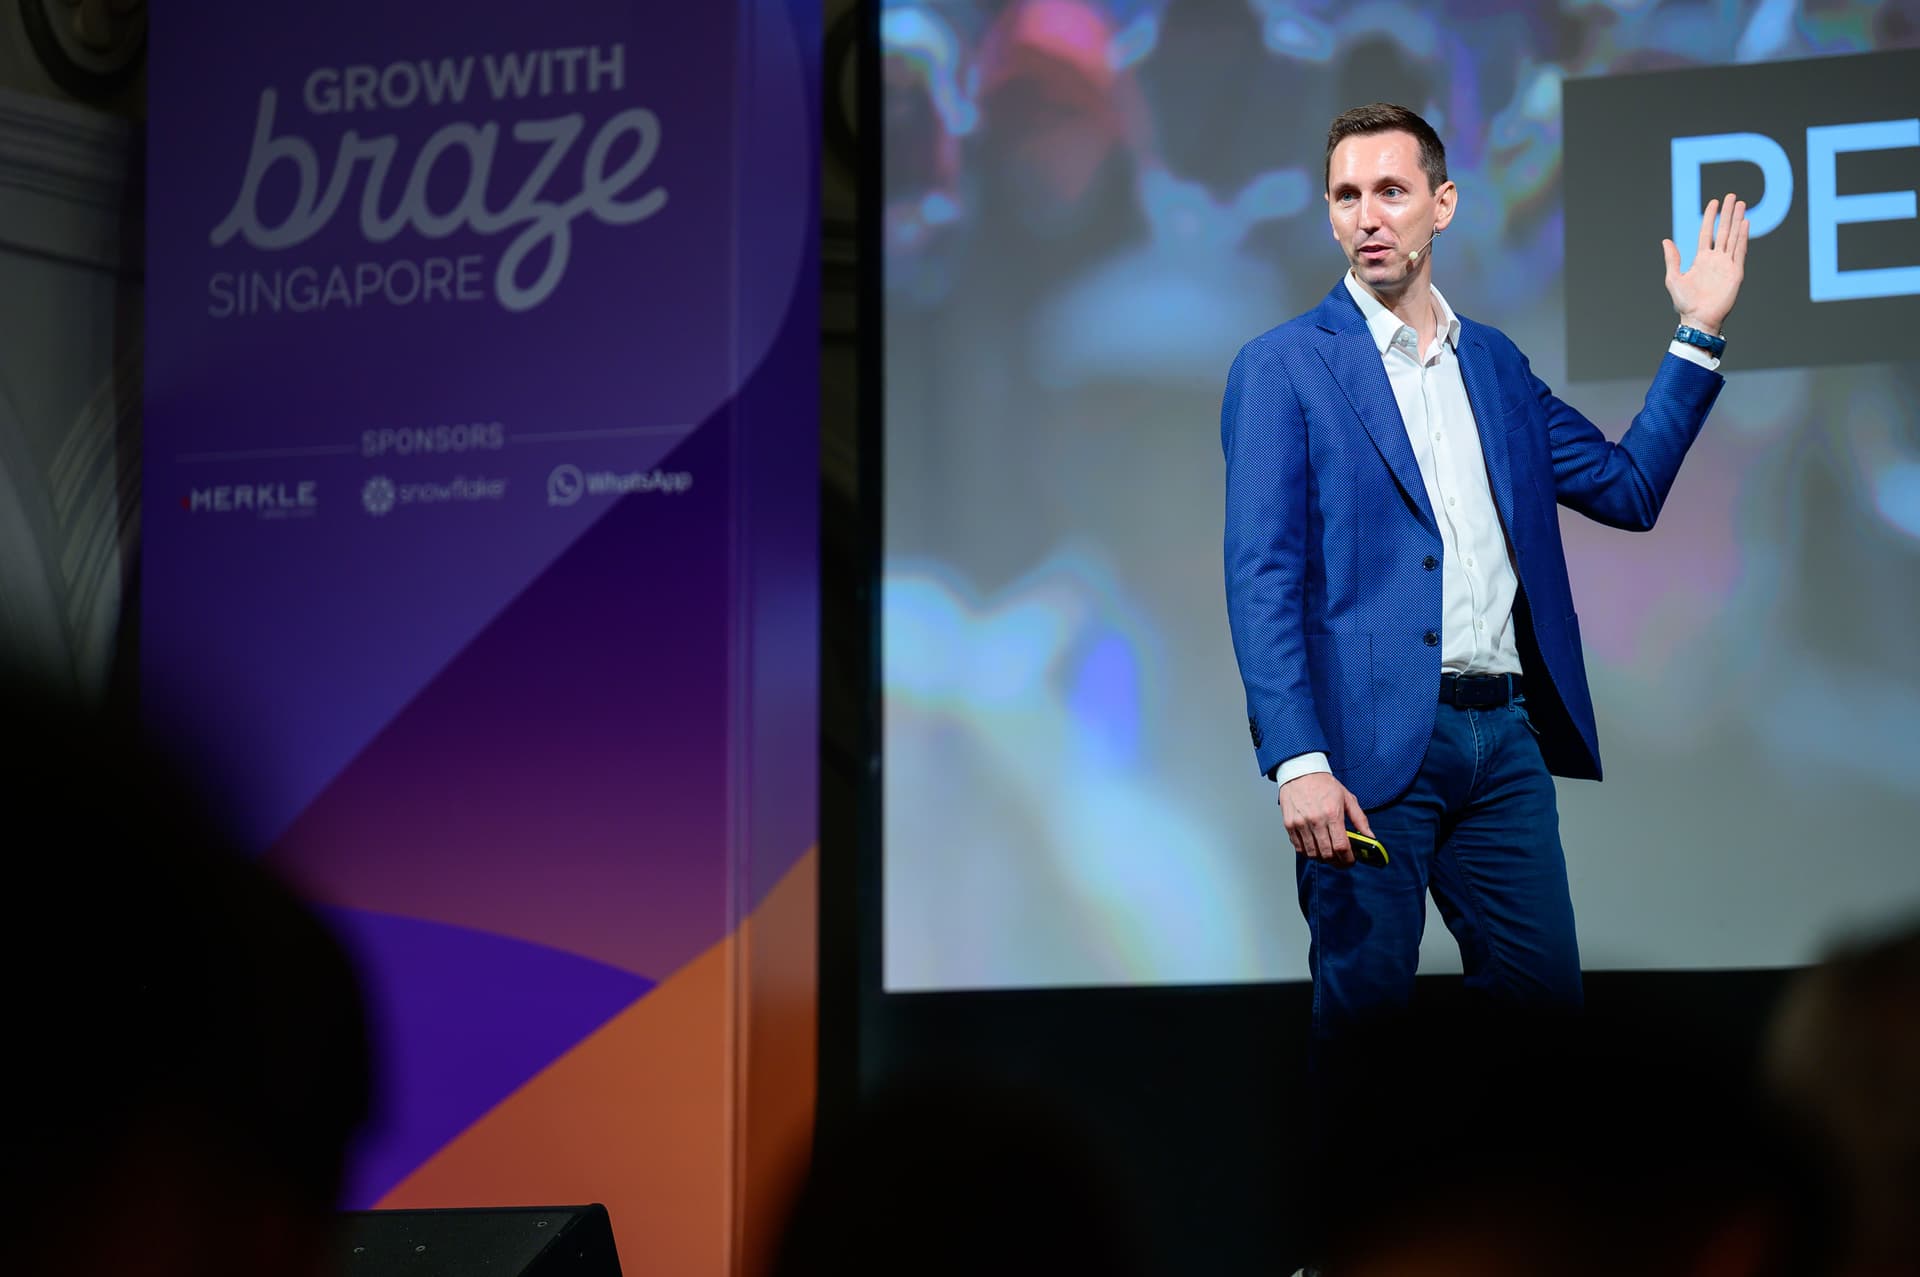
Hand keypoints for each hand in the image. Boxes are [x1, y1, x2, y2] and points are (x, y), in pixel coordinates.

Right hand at [1279, 772, 1372, 868]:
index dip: (1348, 859)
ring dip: (1322, 858)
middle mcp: (1315, 820)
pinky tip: (1315, 847)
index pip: (1341, 846)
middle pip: (1327, 854)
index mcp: (1332, 813)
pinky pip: (1299, 848)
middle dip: (1337, 862)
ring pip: (1312, 854)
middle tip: (1341, 860)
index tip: (1351, 860)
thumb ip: (1360, 820)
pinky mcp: (1289, 825)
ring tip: (1328, 853)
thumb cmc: (1323, 784)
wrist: (1300, 772)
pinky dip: (1308, 852)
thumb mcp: (1348, 798)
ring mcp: (1300, 824)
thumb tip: (1370, 837)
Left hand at [1661, 192, 1748, 335]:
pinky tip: (1745, 223)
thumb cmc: (1684, 302)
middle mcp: (1715, 259)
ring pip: (1733, 237)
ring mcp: (1727, 264)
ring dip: (1737, 220)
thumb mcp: (1673, 278)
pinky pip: (1740, 251)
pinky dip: (1742, 237)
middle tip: (1732, 196)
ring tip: (1741, 204)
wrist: (1698, 318)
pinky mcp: (1736, 272)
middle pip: (1723, 230)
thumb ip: (1672, 259)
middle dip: (1727, 213)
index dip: (1710, 217)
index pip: (1706, 233)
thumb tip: (1666, 241)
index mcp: (1701, 259)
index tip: (1713, 202)